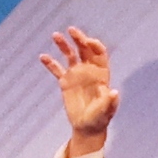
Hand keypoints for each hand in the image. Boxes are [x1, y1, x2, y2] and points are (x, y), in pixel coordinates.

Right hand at [37, 25, 117, 148]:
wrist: (87, 127)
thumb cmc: (100, 119)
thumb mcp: (106, 111)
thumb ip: (110, 101)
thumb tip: (114, 92)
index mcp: (101, 73)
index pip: (99, 53)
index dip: (95, 46)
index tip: (87, 42)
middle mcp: (89, 70)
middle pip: (84, 49)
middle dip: (79, 39)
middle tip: (72, 30)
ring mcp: (76, 75)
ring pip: (70, 55)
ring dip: (63, 44)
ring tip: (55, 35)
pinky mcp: (65, 82)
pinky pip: (57, 69)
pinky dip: (50, 63)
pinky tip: (42, 57)